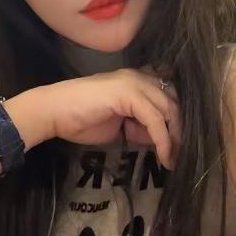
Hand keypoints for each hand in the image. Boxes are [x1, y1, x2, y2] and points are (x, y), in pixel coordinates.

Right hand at [13, 66, 180, 168]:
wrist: (54, 112)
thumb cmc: (80, 119)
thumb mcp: (121, 126)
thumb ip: (141, 127)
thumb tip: (161, 139)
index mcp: (136, 80)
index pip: (168, 97)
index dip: (177, 122)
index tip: (179, 147)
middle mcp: (139, 77)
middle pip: (173, 102)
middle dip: (180, 130)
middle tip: (181, 156)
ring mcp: (134, 82)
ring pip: (168, 109)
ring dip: (175, 137)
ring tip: (174, 159)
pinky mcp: (129, 93)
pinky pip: (155, 119)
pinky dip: (163, 139)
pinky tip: (164, 156)